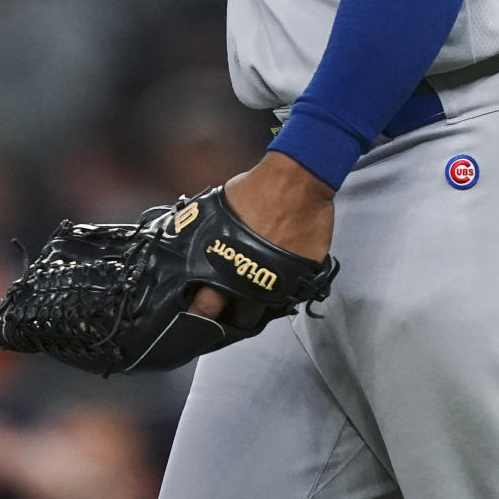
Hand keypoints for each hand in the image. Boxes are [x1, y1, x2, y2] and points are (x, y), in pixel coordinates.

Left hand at [188, 152, 333, 319]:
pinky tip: (283, 267)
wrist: (296, 179)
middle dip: (236, 315)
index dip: (201, 316)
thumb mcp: (218, 208)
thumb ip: (206, 231)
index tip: (197, 320)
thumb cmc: (256, 188)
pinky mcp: (305, 275)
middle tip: (234, 305)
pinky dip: (288, 280)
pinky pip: (296, 286)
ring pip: (270, 307)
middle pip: (242, 318)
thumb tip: (192, 237)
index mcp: (225, 268)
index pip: (206, 307)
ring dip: (263, 298)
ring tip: (259, 286)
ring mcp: (281, 282)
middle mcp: (252, 282)